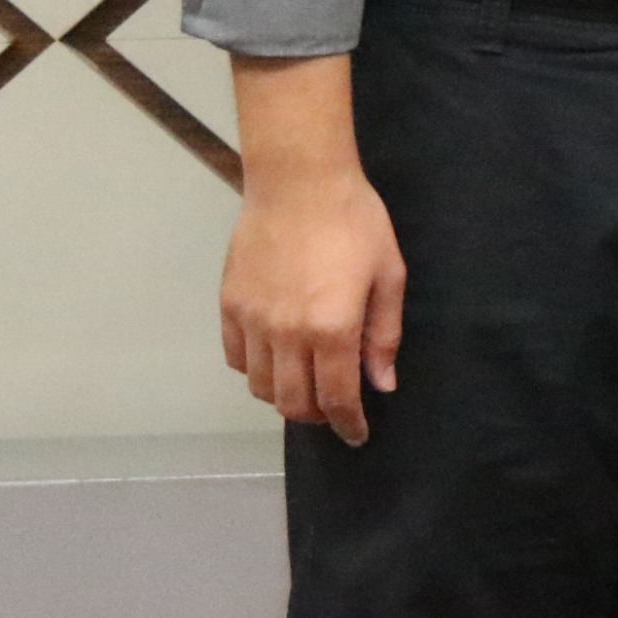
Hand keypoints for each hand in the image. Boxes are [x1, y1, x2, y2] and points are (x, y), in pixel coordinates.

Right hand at [218, 157, 405, 446]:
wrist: (299, 183)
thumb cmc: (355, 222)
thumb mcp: (389, 275)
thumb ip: (384, 335)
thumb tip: (382, 383)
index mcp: (332, 328)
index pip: (337, 397)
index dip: (348, 423)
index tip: (357, 435)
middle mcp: (286, 334)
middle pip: (293, 403)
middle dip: (317, 416)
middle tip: (335, 409)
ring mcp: (252, 322)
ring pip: (261, 387)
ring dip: (285, 397)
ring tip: (306, 385)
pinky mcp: (228, 307)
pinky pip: (236, 359)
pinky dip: (256, 371)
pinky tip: (276, 359)